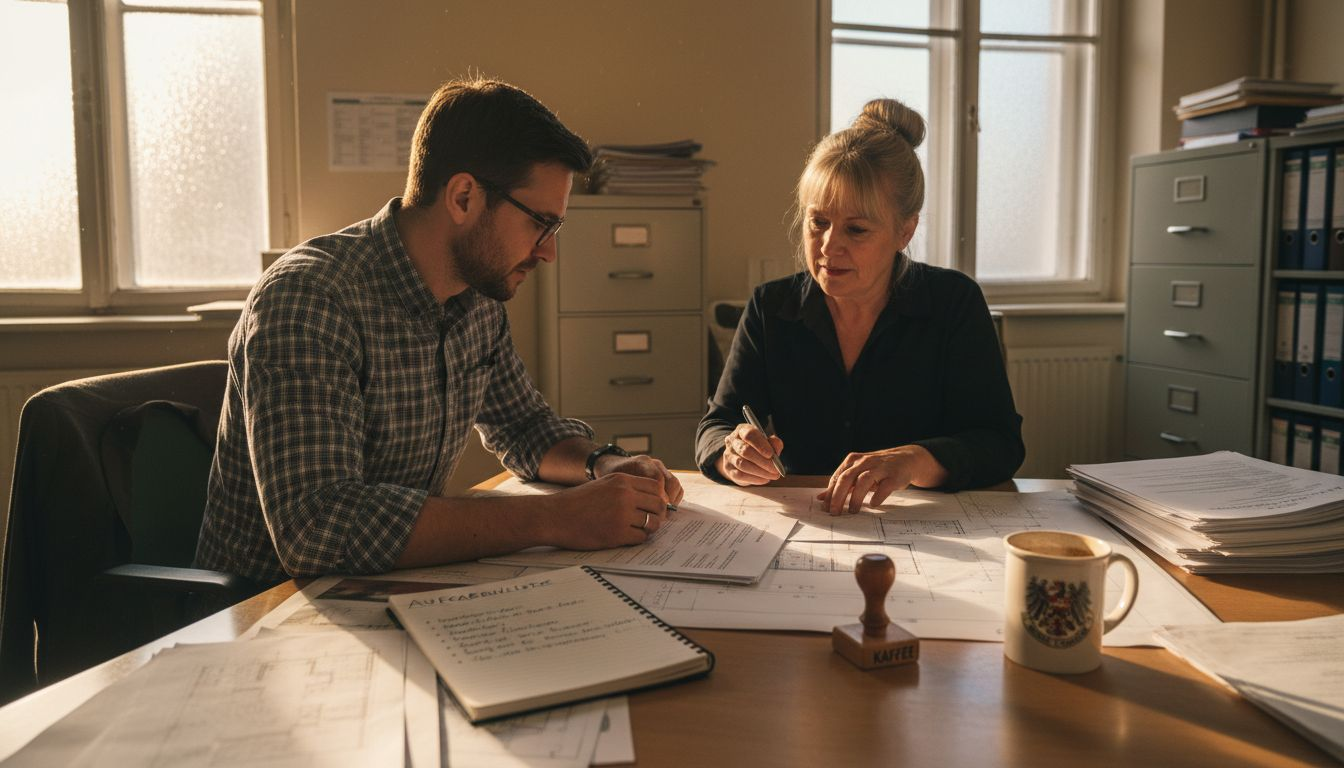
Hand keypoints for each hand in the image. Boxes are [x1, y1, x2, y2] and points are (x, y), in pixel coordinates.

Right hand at [547, 473, 670, 548]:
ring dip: (649, 528)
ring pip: (653, 523)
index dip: (657, 497)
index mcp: (622, 481)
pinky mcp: (617, 534)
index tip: (653, 506)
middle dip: (658, 514)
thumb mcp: (603, 485)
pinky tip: (626, 537)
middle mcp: (625, 495)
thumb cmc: (577, 502)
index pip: (655, 487)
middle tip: (650, 521)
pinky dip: (637, 539)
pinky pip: (640, 537)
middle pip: (659, 505)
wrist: (554, 516)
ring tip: (638, 530)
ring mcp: (622, 515)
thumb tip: (650, 499)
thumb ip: (625, 488)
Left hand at [593, 453, 683, 506]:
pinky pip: (675, 488)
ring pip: (675, 485)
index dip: (658, 496)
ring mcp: (661, 469)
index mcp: (641, 463)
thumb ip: (624, 493)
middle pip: (671, 482)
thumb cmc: (610, 477)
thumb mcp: (613, 484)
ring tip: (662, 514)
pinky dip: (672, 500)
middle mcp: (654, 464)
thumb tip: (638, 512)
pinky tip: (662, 510)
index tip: (652, 510)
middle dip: (668, 501)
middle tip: (660, 516)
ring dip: (672, 502)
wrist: (612, 466)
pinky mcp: (665, 476)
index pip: (657, 479)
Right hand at [716, 423, 783, 485]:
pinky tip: (764, 479)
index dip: (760, 445)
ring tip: (772, 475)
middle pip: (745, 451)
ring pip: (742, 464)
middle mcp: (733, 441)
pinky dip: (755, 478)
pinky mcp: (728, 469)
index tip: (771, 454)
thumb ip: (774, 443)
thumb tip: (777, 447)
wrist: (743, 458)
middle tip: (775, 469)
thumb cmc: (758, 448)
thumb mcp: (767, 442)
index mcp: (742, 430)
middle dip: (763, 461)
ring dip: (760, 471)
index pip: (749, 434)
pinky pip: (740, 475)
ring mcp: (729, 455)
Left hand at [817, 445, 947, 514]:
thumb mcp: (859, 473)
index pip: (838, 477)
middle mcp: (865, 461)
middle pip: (847, 478)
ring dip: (856, 497)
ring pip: (864, 480)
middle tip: (835, 512)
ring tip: (853, 511)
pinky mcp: (894, 475)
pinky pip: (884, 486)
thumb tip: (822, 498)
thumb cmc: (879, 468)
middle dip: (838, 496)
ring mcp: (880, 467)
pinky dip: (878, 496)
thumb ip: (841, 484)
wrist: (906, 459)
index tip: (825, 508)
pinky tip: (873, 504)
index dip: (830, 493)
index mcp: (854, 460)